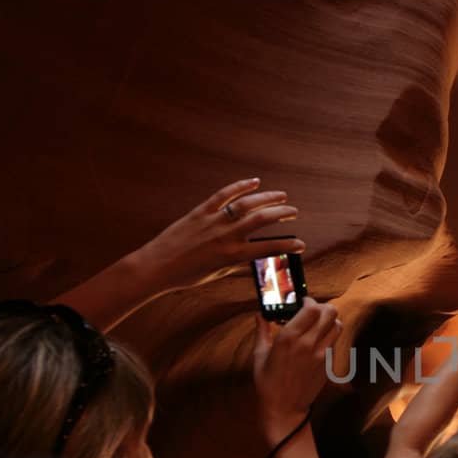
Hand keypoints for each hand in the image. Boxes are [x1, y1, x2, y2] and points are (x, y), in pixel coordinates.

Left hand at [135, 178, 302, 292]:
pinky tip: (254, 182)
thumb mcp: (216, 272)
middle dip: (283, 214)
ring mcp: (214, 221)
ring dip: (268, 198)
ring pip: (248, 204)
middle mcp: (226, 236)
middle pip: (263, 219)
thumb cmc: (185, 275)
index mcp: (232, 255)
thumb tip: (252, 257)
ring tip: (281, 196)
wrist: (157, 266)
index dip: (288, 245)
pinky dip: (241, 186)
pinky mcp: (201, 211)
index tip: (300, 244)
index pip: (269, 248)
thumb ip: (236, 262)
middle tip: (293, 212)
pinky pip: (225, 195)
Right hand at [252, 300, 340, 443]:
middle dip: (322, 307)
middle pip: (330, 312)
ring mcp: (321, 354)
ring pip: (337, 325)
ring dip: (329, 320)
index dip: (309, 301)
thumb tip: (260, 314)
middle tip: (313, 311)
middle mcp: (307, 344)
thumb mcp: (259, 355)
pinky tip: (317, 341)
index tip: (302, 302)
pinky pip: (334, 342)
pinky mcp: (328, 364)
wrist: (284, 408)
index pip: (311, 308)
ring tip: (318, 324)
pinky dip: (329, 336)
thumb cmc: (267, 382)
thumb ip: (262, 330)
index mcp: (288, 338)